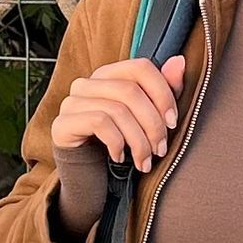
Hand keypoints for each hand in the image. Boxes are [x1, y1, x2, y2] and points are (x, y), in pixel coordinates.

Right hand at [49, 53, 186, 172]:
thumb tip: (179, 61)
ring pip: (117, 110)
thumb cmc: (121, 145)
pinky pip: (99, 123)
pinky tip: (120, 158)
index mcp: (109, 76)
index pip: (141, 67)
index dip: (163, 93)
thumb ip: (164, 91)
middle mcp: (87, 83)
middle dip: (153, 124)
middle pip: (130, 91)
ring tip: (145, 161)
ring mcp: (72, 102)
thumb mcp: (148, 120)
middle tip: (160, 150)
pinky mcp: (62, 124)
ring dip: (138, 140)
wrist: (88, 180)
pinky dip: (117, 144)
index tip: (173, 122)